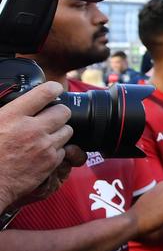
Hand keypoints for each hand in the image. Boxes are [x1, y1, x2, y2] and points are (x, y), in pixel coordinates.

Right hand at [0, 82, 80, 208]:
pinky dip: (57, 150)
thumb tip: (17, 103)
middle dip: (59, 113)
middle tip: (51, 117)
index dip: (53, 88)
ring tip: (46, 136)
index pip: (44, 92)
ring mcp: (44, 146)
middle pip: (63, 111)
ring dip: (59, 131)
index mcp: (12, 115)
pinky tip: (44, 152)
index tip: (55, 89)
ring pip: (67, 130)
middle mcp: (31, 128)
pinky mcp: (50, 162)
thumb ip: (7, 112)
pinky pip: (64, 150)